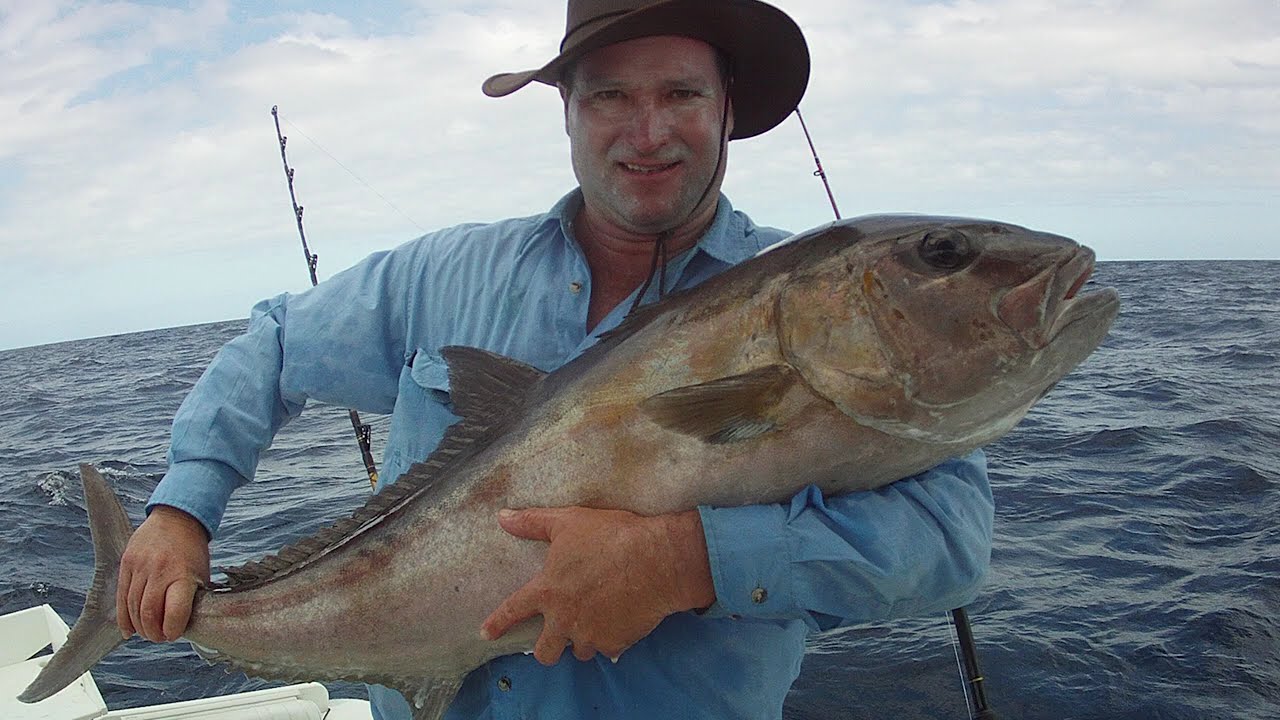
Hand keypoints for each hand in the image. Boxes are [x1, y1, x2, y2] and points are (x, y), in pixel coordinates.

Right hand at [117, 505, 210, 641]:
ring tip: (148, 632)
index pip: (174, 611)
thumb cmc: (192, 550)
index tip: (174, 635)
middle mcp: (159, 571)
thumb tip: (180, 626)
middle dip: (154, 633)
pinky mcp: (126, 564)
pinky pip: (121, 597)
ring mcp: (140, 567)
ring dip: (139, 627)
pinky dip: (124, 617)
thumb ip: (190, 598)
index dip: (173, 630)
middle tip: (160, 637)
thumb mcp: (201, 573)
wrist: (177, 517)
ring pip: (132, 607)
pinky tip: (129, 629)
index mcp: (183, 574)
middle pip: (148, 613)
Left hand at [480, 507, 715, 664]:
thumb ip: (533, 523)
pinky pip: (608, 649)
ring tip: (597, 621)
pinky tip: (621, 621)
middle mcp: (564, 619)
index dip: (498, 623)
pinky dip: (611, 638)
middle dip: (547, 649)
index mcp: (548, 590)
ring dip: (583, 640)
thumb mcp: (569, 521)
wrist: (658, 559)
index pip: (514, 611)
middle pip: (545, 652)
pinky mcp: (615, 643)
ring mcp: (590, 635)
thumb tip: (503, 517)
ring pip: (579, 651)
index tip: (486, 634)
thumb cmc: (612, 536)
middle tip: (556, 638)